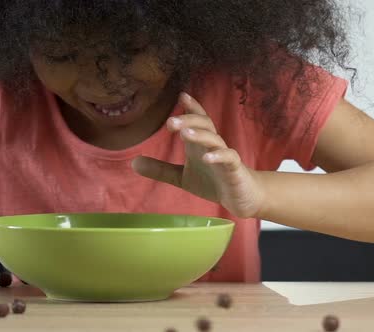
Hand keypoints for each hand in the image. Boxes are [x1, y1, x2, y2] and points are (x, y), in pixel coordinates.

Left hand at [132, 93, 264, 217]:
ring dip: (200, 135)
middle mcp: (213, 145)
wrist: (241, 197)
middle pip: (205, 125)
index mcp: (200, 143)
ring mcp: (225, 156)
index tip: (181, 95)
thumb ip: (160, 169)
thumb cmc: (212, 181)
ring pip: (215, 139)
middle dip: (189, 120)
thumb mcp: (181, 177)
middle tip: (170, 122)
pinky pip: (229, 159)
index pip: (197, 120)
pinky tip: (206, 157)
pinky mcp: (234, 170)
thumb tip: (133, 163)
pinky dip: (218, 156)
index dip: (191, 107)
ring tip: (184, 133)